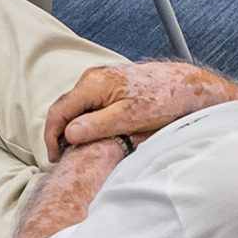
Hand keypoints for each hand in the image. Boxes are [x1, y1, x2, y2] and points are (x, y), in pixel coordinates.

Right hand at [41, 61, 237, 159]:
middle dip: (59, 133)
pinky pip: (88, 105)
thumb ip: (96, 125)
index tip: (55, 158)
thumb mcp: (129, 118)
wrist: (185, 85)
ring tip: (76, 150)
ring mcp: (100, 81)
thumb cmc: (161, 99)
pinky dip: (84, 121)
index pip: (58, 111)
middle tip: (62, 158)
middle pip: (63, 108)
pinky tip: (91, 136)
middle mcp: (92, 79)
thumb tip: (69, 134)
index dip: (52, 136)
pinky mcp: (110, 86)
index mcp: (92, 84)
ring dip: (72, 128)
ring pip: (75, 107)